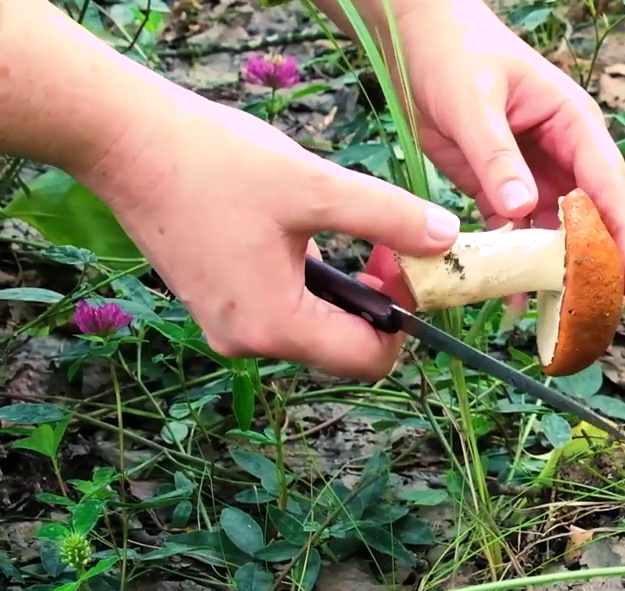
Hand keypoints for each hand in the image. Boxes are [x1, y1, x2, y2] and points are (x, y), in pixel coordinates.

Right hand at [83, 90, 461, 380]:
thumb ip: (389, 216)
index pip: (369, 361)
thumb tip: (446, 237)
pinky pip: (282, 307)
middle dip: (375, 301)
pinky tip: (306, 231)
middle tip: (384, 245)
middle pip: (342, 346)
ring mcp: (226, 324)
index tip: (407, 269)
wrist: (124, 141)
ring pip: (314, 325)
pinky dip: (309, 280)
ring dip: (343, 288)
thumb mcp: (317, 187)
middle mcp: (248, 341)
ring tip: (345, 230)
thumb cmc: (216, 163)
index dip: (404, 323)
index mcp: (275, 325)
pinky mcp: (215, 301)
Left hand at [391, 0, 624, 299]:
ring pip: (556, 232)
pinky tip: (511, 296)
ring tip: (554, 316)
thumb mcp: (474, 102)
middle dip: (595, 264)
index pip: (608, 185)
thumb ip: (496, 156)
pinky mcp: (502, 188)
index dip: (621, 234)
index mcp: (573, 123)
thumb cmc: (455, 52)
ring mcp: (534, 173)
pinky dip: (514, 263)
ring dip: (553, 271)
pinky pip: (516, 233)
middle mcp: (563, 153)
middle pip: (591, 217)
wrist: (416, 37)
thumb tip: (521, 210)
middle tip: (597, 312)